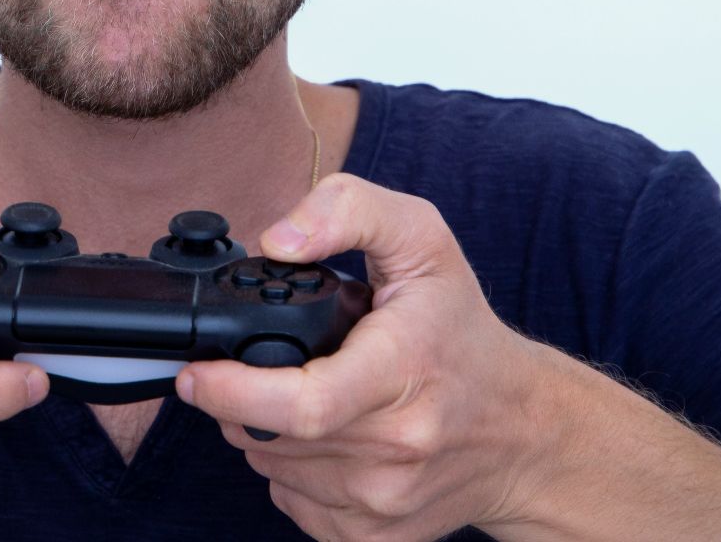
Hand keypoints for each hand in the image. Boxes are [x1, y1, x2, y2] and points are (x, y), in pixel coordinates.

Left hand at [176, 172, 553, 540]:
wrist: (524, 432)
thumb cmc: (462, 333)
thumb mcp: (422, 239)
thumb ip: (347, 210)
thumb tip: (277, 240)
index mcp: (403, 370)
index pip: (303, 405)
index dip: (231, 391)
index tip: (196, 374)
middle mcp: (396, 446)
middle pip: (269, 436)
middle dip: (241, 398)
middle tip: (262, 366)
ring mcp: (383, 499)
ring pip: (271, 469)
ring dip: (265, 432)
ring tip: (311, 393)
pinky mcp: (373, 534)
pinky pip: (292, 501)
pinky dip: (291, 469)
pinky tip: (328, 437)